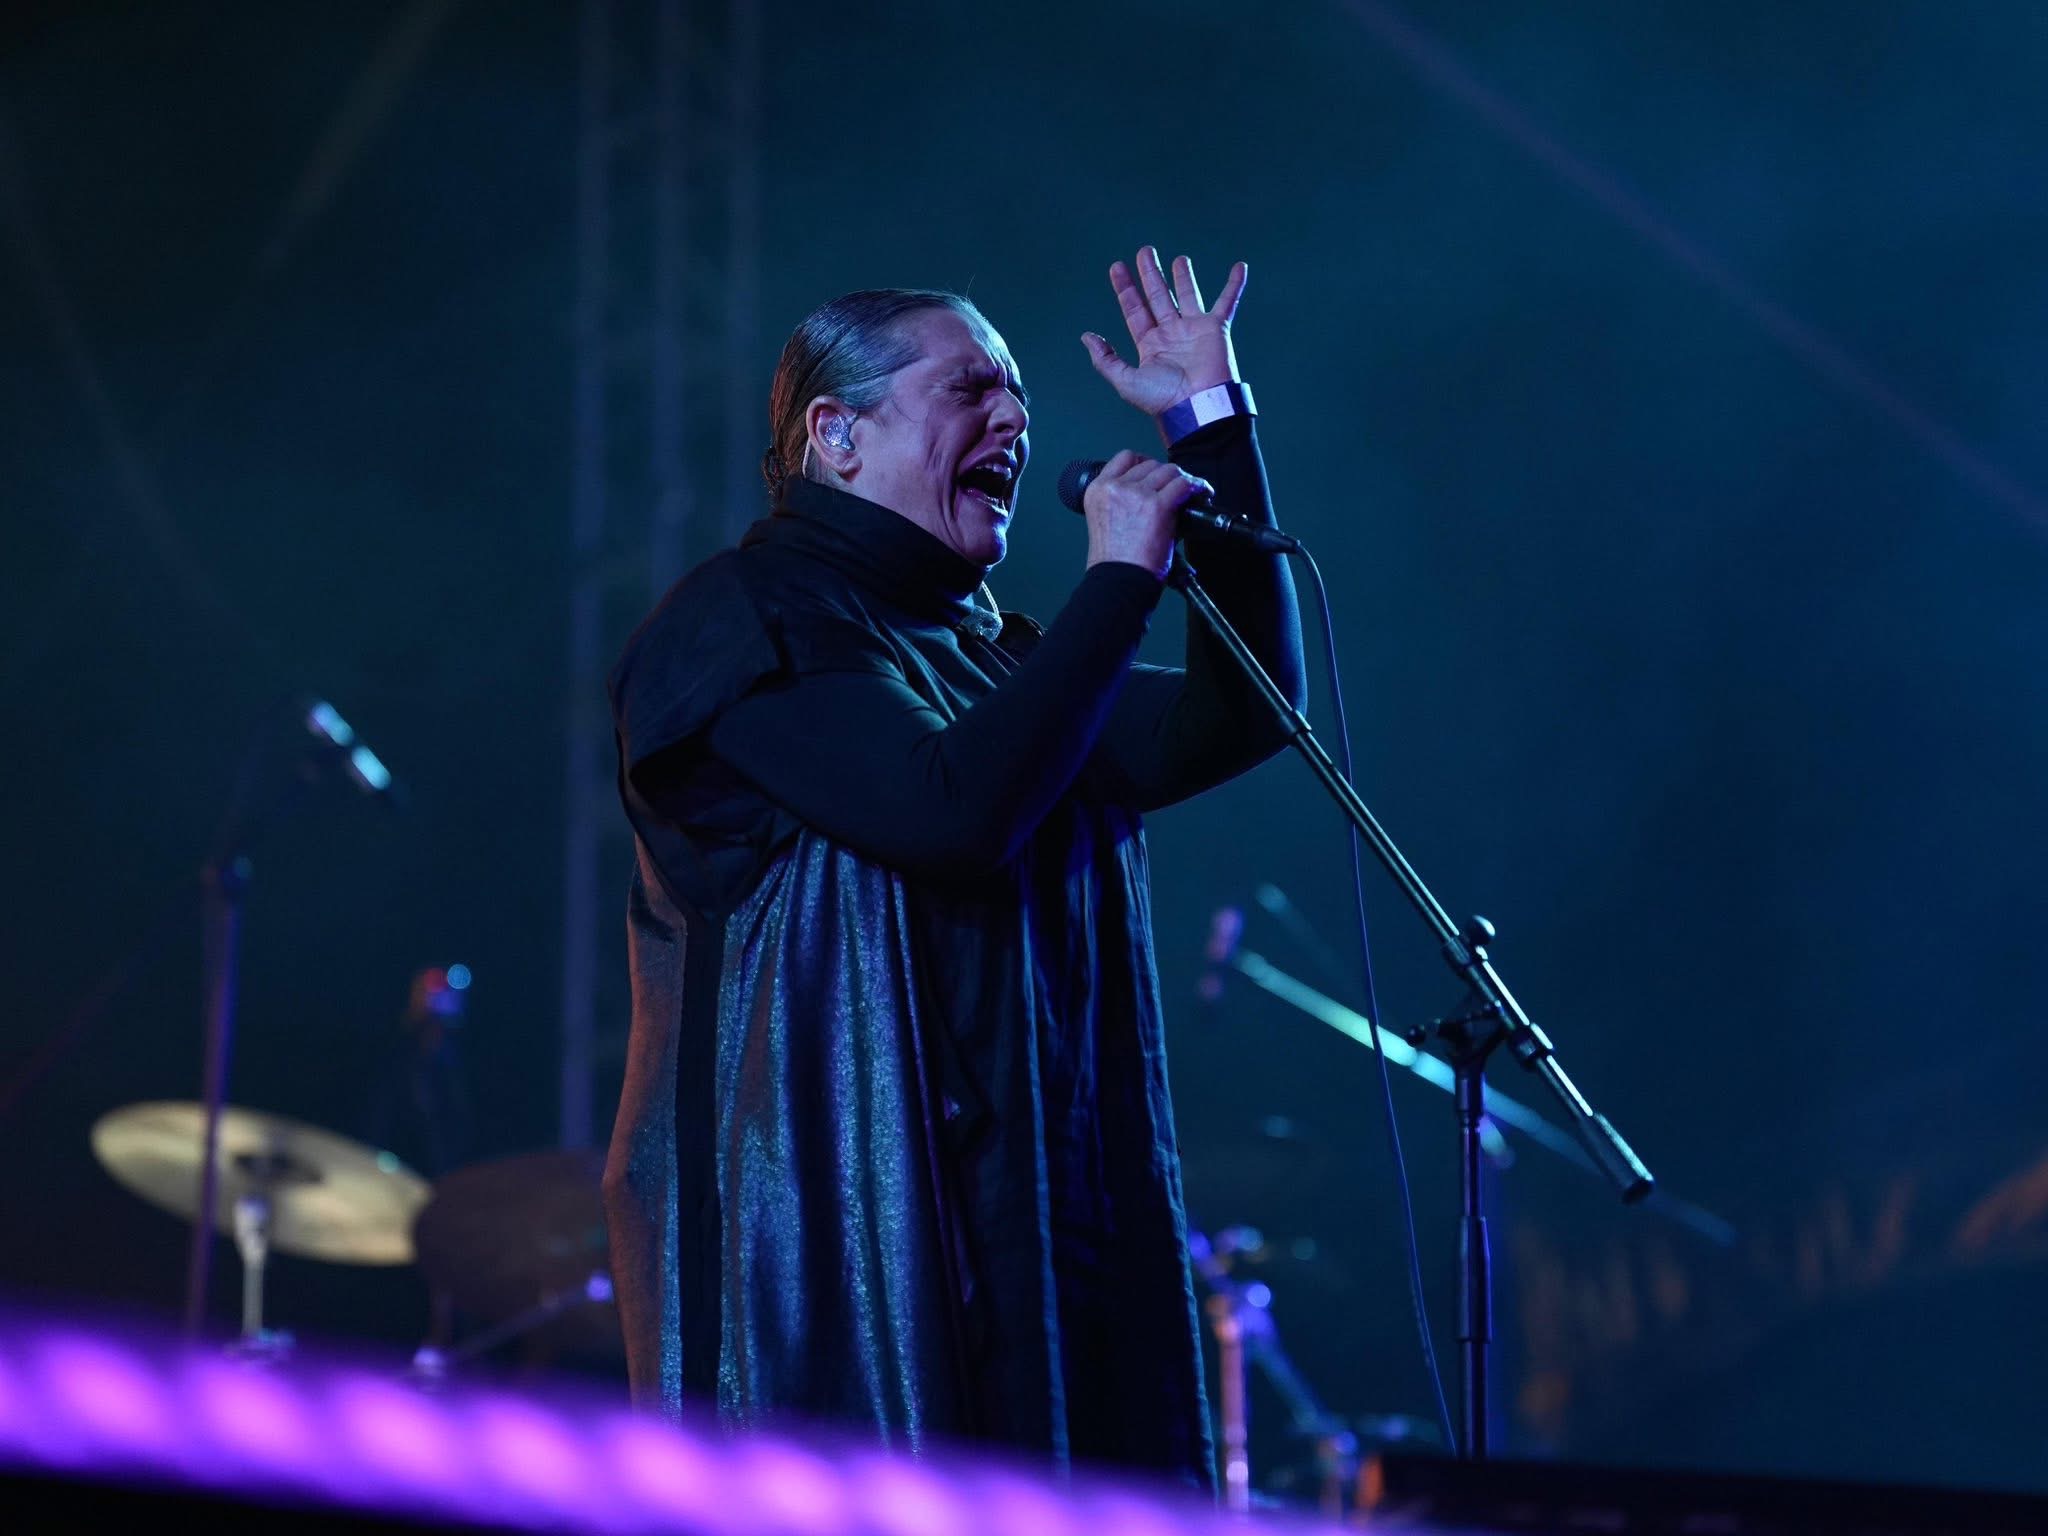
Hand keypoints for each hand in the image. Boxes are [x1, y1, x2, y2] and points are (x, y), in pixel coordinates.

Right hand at [1081, 450, 1214, 579]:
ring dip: (1182, 480)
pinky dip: (1198, 487)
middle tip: (1175, 490)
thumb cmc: (1115, 562)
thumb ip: (1121, 502)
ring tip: (1191, 492)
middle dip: (1165, 476)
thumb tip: (1152, 493)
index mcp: (1098, 490)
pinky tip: (1203, 493)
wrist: (1119, 580)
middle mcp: (1115, 488)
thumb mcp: (1105, 521)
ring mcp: (1137, 494)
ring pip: (1169, 471)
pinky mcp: (1158, 505)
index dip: (1145, 462)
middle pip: (1150, 464)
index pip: (1125, 458)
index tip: (1155, 473)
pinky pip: (1185, 485)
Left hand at [1082, 246, 1247, 420]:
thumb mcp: (1125, 380)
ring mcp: (1194, 330)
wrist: (1197, 407)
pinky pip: (1228, 302)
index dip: (1125, 289)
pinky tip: (1240, 267)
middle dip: (1151, 274)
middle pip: (1158, 296)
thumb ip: (1105, 359)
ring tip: (1179, 259)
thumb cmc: (1162, 399)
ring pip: (1187, 295)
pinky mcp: (1216, 329)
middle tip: (1145, 251)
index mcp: (1150, 345)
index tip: (1116, 267)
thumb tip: (1086, 337)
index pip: (1135, 310)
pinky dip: (1235, 285)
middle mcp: (1171, 334)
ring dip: (1184, 276)